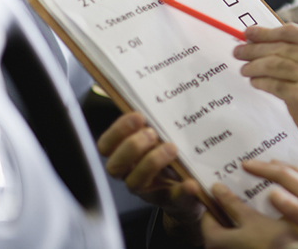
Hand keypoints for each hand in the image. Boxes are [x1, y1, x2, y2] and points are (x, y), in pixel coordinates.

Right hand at [97, 112, 204, 239]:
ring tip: (172, 148)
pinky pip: (173, 199)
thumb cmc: (170, 158)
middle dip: (131, 146)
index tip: (138, 116)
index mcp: (126, 157)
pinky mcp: (170, 202)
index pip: (106, 146)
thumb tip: (158, 96)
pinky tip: (191, 183)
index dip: (117, 131)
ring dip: (151, 163)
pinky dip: (182, 191)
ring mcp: (148, 191)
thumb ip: (155, 124)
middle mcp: (130, 174)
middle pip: (115, 166)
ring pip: (135, 183)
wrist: (191, 188)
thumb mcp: (161, 139)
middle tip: (152, 133)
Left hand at [201, 183, 297, 248]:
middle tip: (240, 191)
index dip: (215, 199)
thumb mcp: (251, 218)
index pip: (206, 215)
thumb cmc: (270, 242)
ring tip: (252, 201)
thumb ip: (232, 203)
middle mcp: (220, 248)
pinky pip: (241, 235)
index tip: (225, 187)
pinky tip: (259, 216)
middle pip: (220, 222)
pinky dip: (247, 225)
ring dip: (240, 215)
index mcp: (214, 240)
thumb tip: (216, 188)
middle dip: (230, 206)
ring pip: (232, 228)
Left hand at [233, 24, 297, 208]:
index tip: (250, 32)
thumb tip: (272, 44)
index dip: (267, 31)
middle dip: (255, 48)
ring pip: (273, 64)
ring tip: (244, 68)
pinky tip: (255, 82)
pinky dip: (260, 82)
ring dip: (254, 65)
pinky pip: (273, 84)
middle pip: (280, 47)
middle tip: (239, 50)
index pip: (292, 31)